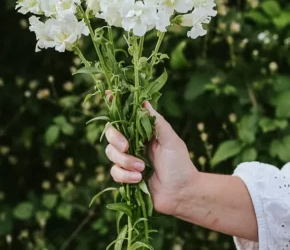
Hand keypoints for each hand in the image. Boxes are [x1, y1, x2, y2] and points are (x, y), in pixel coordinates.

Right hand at [105, 100, 198, 215]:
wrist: (182, 193)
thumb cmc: (180, 164)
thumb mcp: (170, 139)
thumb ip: (156, 122)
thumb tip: (144, 101)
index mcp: (143, 131)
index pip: (125, 116)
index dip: (114, 105)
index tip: (107, 95)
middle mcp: (132, 143)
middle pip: (111, 133)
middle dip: (115, 139)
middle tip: (126, 146)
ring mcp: (128, 159)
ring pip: (110, 153)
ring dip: (125, 161)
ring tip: (143, 168)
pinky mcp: (125, 176)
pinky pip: (114, 172)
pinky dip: (125, 175)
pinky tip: (139, 178)